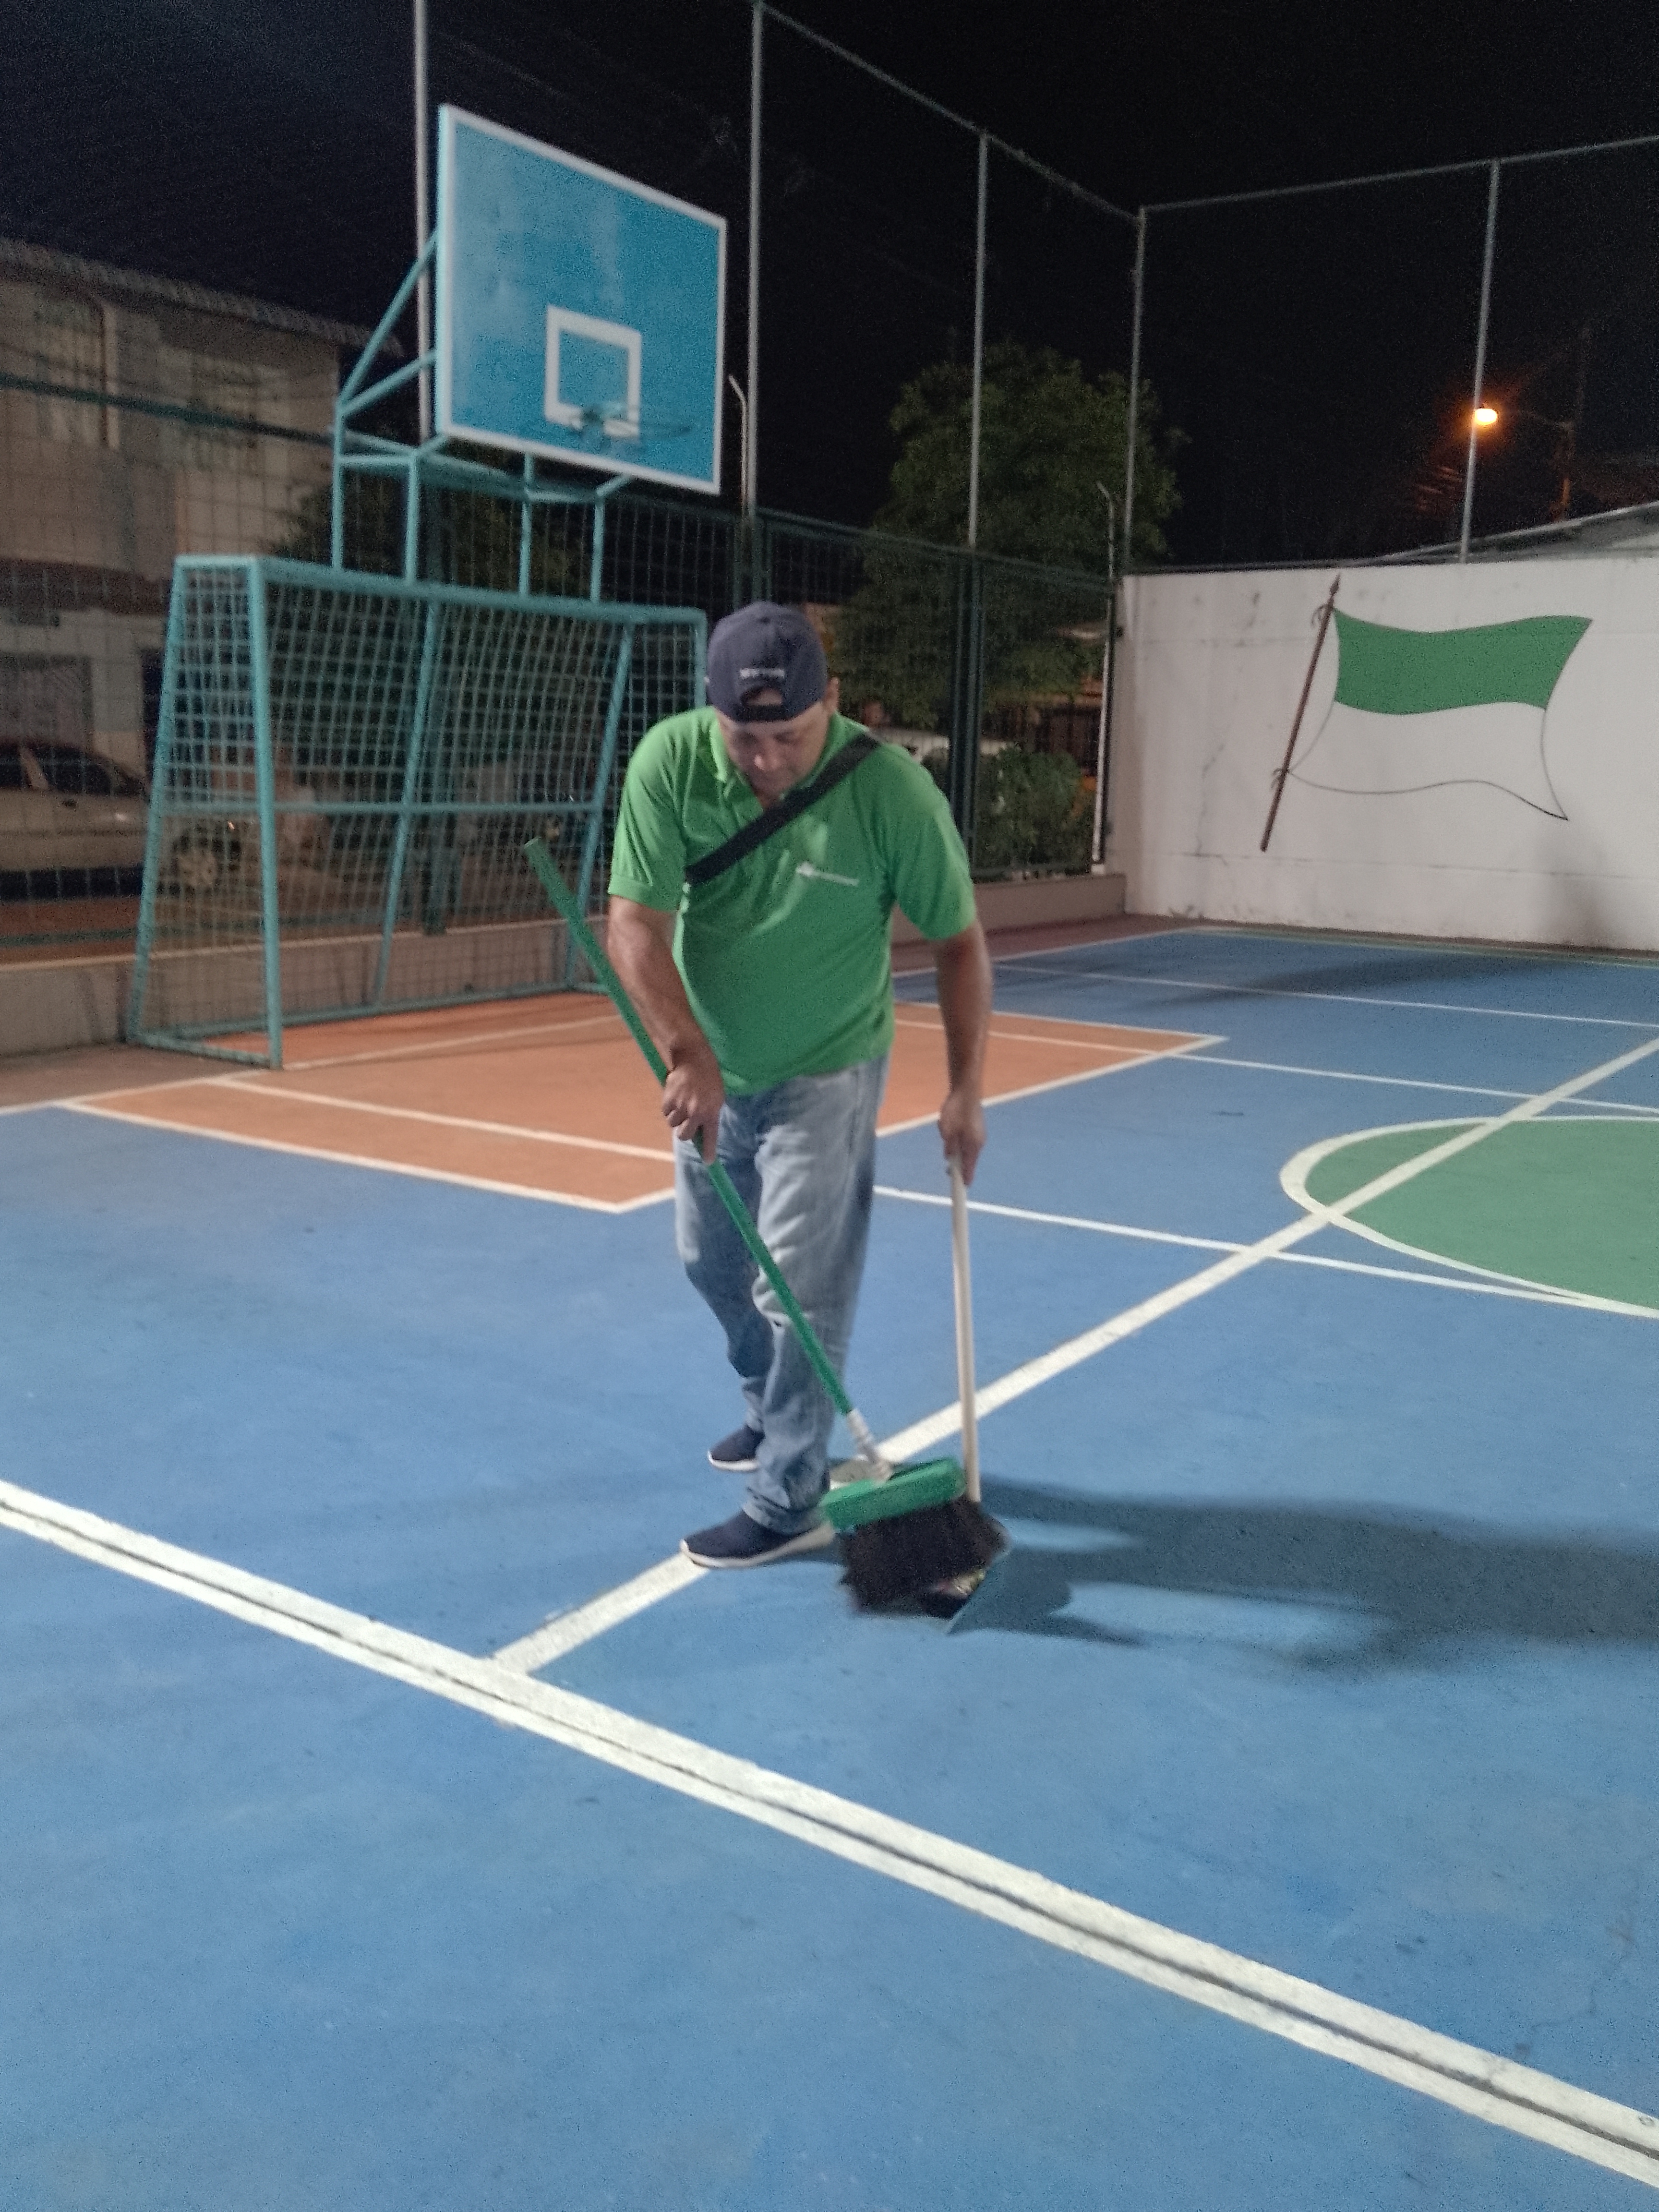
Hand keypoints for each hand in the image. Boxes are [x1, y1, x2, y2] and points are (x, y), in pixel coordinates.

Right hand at [663, 1040, 724, 1161]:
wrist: (694, 1058)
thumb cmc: (709, 1077)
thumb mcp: (716, 1097)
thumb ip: (710, 1113)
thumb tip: (701, 1130)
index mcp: (711, 1112)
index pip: (710, 1138)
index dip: (708, 1151)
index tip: (708, 1162)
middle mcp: (696, 1113)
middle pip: (684, 1136)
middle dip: (684, 1131)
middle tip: (686, 1122)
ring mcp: (681, 1106)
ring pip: (672, 1123)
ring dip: (676, 1117)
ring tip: (681, 1103)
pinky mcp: (669, 1099)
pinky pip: (665, 1111)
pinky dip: (668, 1107)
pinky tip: (675, 1096)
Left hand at [939, 1085, 985, 1184]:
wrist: (966, 1090)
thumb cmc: (956, 1109)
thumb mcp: (947, 1130)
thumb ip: (949, 1146)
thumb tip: (949, 1158)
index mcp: (973, 1146)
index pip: (969, 1170)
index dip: (963, 1182)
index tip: (960, 1193)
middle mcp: (978, 1143)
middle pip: (968, 1163)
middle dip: (958, 1168)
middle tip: (948, 1171)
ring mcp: (978, 1136)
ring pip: (966, 1152)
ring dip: (956, 1152)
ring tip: (946, 1138)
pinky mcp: (976, 1130)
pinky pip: (966, 1142)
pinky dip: (959, 1144)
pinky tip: (951, 1131)